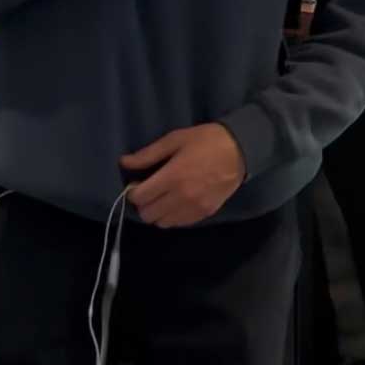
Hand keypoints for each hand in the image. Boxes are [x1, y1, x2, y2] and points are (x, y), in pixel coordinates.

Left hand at [119, 123, 246, 226]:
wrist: (240, 150)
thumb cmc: (206, 140)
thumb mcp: (175, 139)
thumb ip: (148, 154)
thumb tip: (124, 163)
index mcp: (172, 176)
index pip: (140, 197)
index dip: (133, 191)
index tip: (138, 183)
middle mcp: (181, 197)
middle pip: (148, 214)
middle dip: (144, 204)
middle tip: (150, 191)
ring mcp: (194, 208)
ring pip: (162, 223)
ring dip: (157, 212)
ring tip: (163, 198)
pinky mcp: (204, 213)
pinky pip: (179, 224)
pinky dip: (172, 217)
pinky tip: (176, 203)